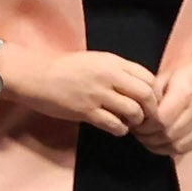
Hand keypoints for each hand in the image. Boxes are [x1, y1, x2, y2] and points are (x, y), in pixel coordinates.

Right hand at [34, 48, 164, 134]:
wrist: (37, 76)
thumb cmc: (66, 69)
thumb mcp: (97, 61)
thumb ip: (119, 71)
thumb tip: (141, 86)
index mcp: (113, 62)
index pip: (148, 77)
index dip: (155, 93)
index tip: (151, 102)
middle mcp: (108, 76)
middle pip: (146, 94)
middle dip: (151, 109)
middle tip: (146, 117)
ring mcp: (97, 94)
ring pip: (133, 111)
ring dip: (136, 121)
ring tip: (130, 123)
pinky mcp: (86, 111)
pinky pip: (114, 124)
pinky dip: (120, 129)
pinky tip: (116, 128)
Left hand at [140, 46, 191, 158]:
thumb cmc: (189, 71)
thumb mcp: (166, 75)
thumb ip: (152, 95)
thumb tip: (138, 115)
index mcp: (186, 92)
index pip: (162, 119)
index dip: (145, 125)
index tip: (136, 121)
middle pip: (168, 135)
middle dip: (148, 136)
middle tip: (138, 132)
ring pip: (176, 145)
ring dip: (157, 145)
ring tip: (147, 137)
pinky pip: (186, 149)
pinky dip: (170, 149)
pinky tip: (160, 142)